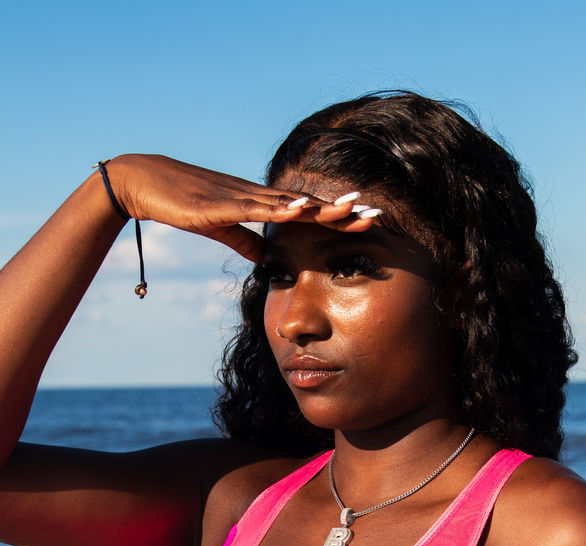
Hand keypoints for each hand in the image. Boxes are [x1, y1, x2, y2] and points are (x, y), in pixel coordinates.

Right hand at [103, 154, 380, 263]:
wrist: (143, 183)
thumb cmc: (183, 204)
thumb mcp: (222, 228)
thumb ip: (246, 241)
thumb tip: (269, 259)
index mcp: (261, 204)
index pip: (308, 212)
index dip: (339, 217)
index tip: (368, 222)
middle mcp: (258, 196)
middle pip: (309, 205)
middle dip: (344, 211)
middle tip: (378, 214)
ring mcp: (242, 197)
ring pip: (291, 203)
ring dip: (323, 207)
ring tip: (354, 208)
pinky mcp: (223, 203)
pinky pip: (258, 207)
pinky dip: (282, 207)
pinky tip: (304, 207)